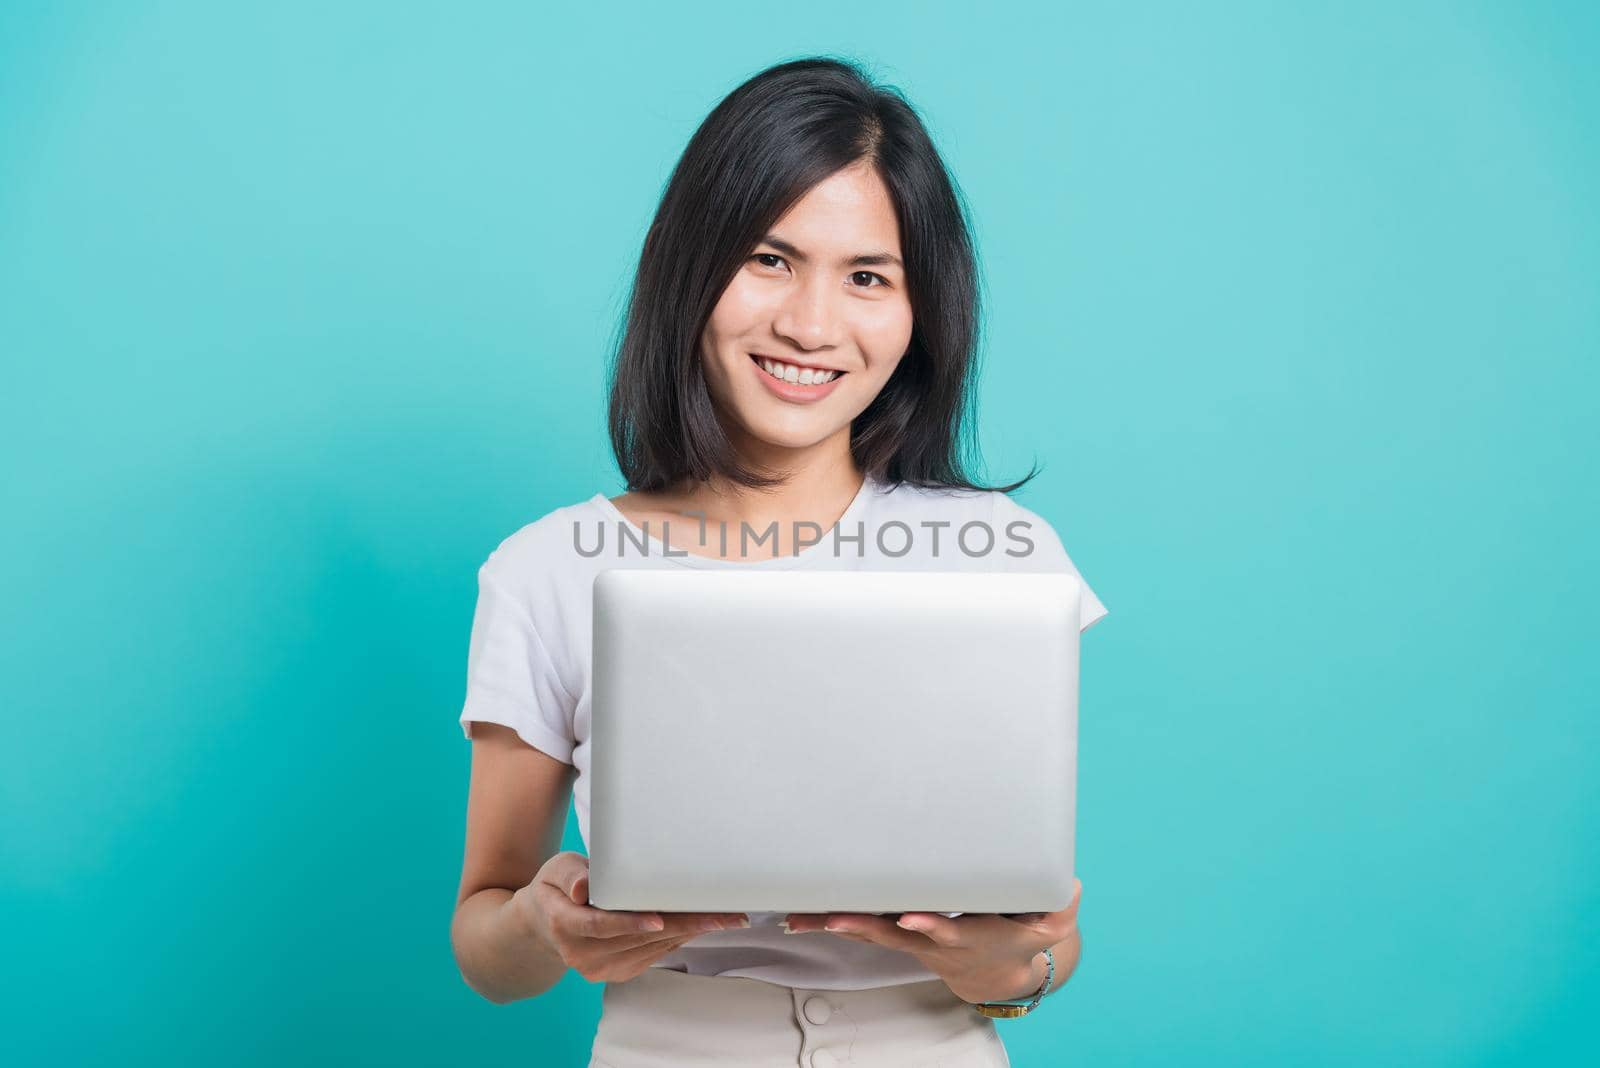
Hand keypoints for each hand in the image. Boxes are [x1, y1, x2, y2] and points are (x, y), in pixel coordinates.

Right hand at [512, 851, 749, 982]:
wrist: (543, 925)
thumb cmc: (554, 888)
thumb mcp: (554, 869)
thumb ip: (570, 875)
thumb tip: (583, 888)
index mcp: (564, 924)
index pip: (601, 925)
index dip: (631, 922)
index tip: (659, 919)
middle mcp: (581, 954)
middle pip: (638, 938)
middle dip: (683, 924)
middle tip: (723, 915)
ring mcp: (599, 969)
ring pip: (651, 949)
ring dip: (689, 933)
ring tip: (723, 918)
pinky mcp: (616, 973)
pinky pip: (652, 956)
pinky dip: (677, 940)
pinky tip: (699, 926)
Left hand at [783, 879, 1081, 1004]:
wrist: (993, 969)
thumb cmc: (1020, 935)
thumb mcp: (1049, 924)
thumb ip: (1059, 906)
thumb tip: (1068, 884)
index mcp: (965, 935)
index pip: (945, 931)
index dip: (930, 925)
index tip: (913, 918)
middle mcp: (927, 939)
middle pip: (889, 932)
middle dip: (861, 925)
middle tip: (832, 917)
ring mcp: (905, 936)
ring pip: (864, 928)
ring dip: (830, 922)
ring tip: (795, 914)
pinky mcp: (892, 929)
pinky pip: (857, 922)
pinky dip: (828, 918)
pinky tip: (797, 910)